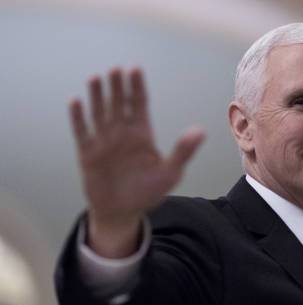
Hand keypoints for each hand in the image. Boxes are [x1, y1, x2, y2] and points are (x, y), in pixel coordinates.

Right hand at [69, 68, 203, 255]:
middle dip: (117, 86)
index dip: (137, 86)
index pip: (139, 103)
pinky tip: (76, 101)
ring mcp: (104, 142)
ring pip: (100, 113)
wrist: (123, 212)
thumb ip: (183, 151)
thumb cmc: (148, 192)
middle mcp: (122, 133)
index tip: (135, 68)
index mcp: (142, 134)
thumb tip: (200, 131)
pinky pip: (82, 132)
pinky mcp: (88, 154)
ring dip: (97, 96)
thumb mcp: (171, 172)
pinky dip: (78, 118)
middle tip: (116, 69)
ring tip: (96, 78)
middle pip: (119, 104)